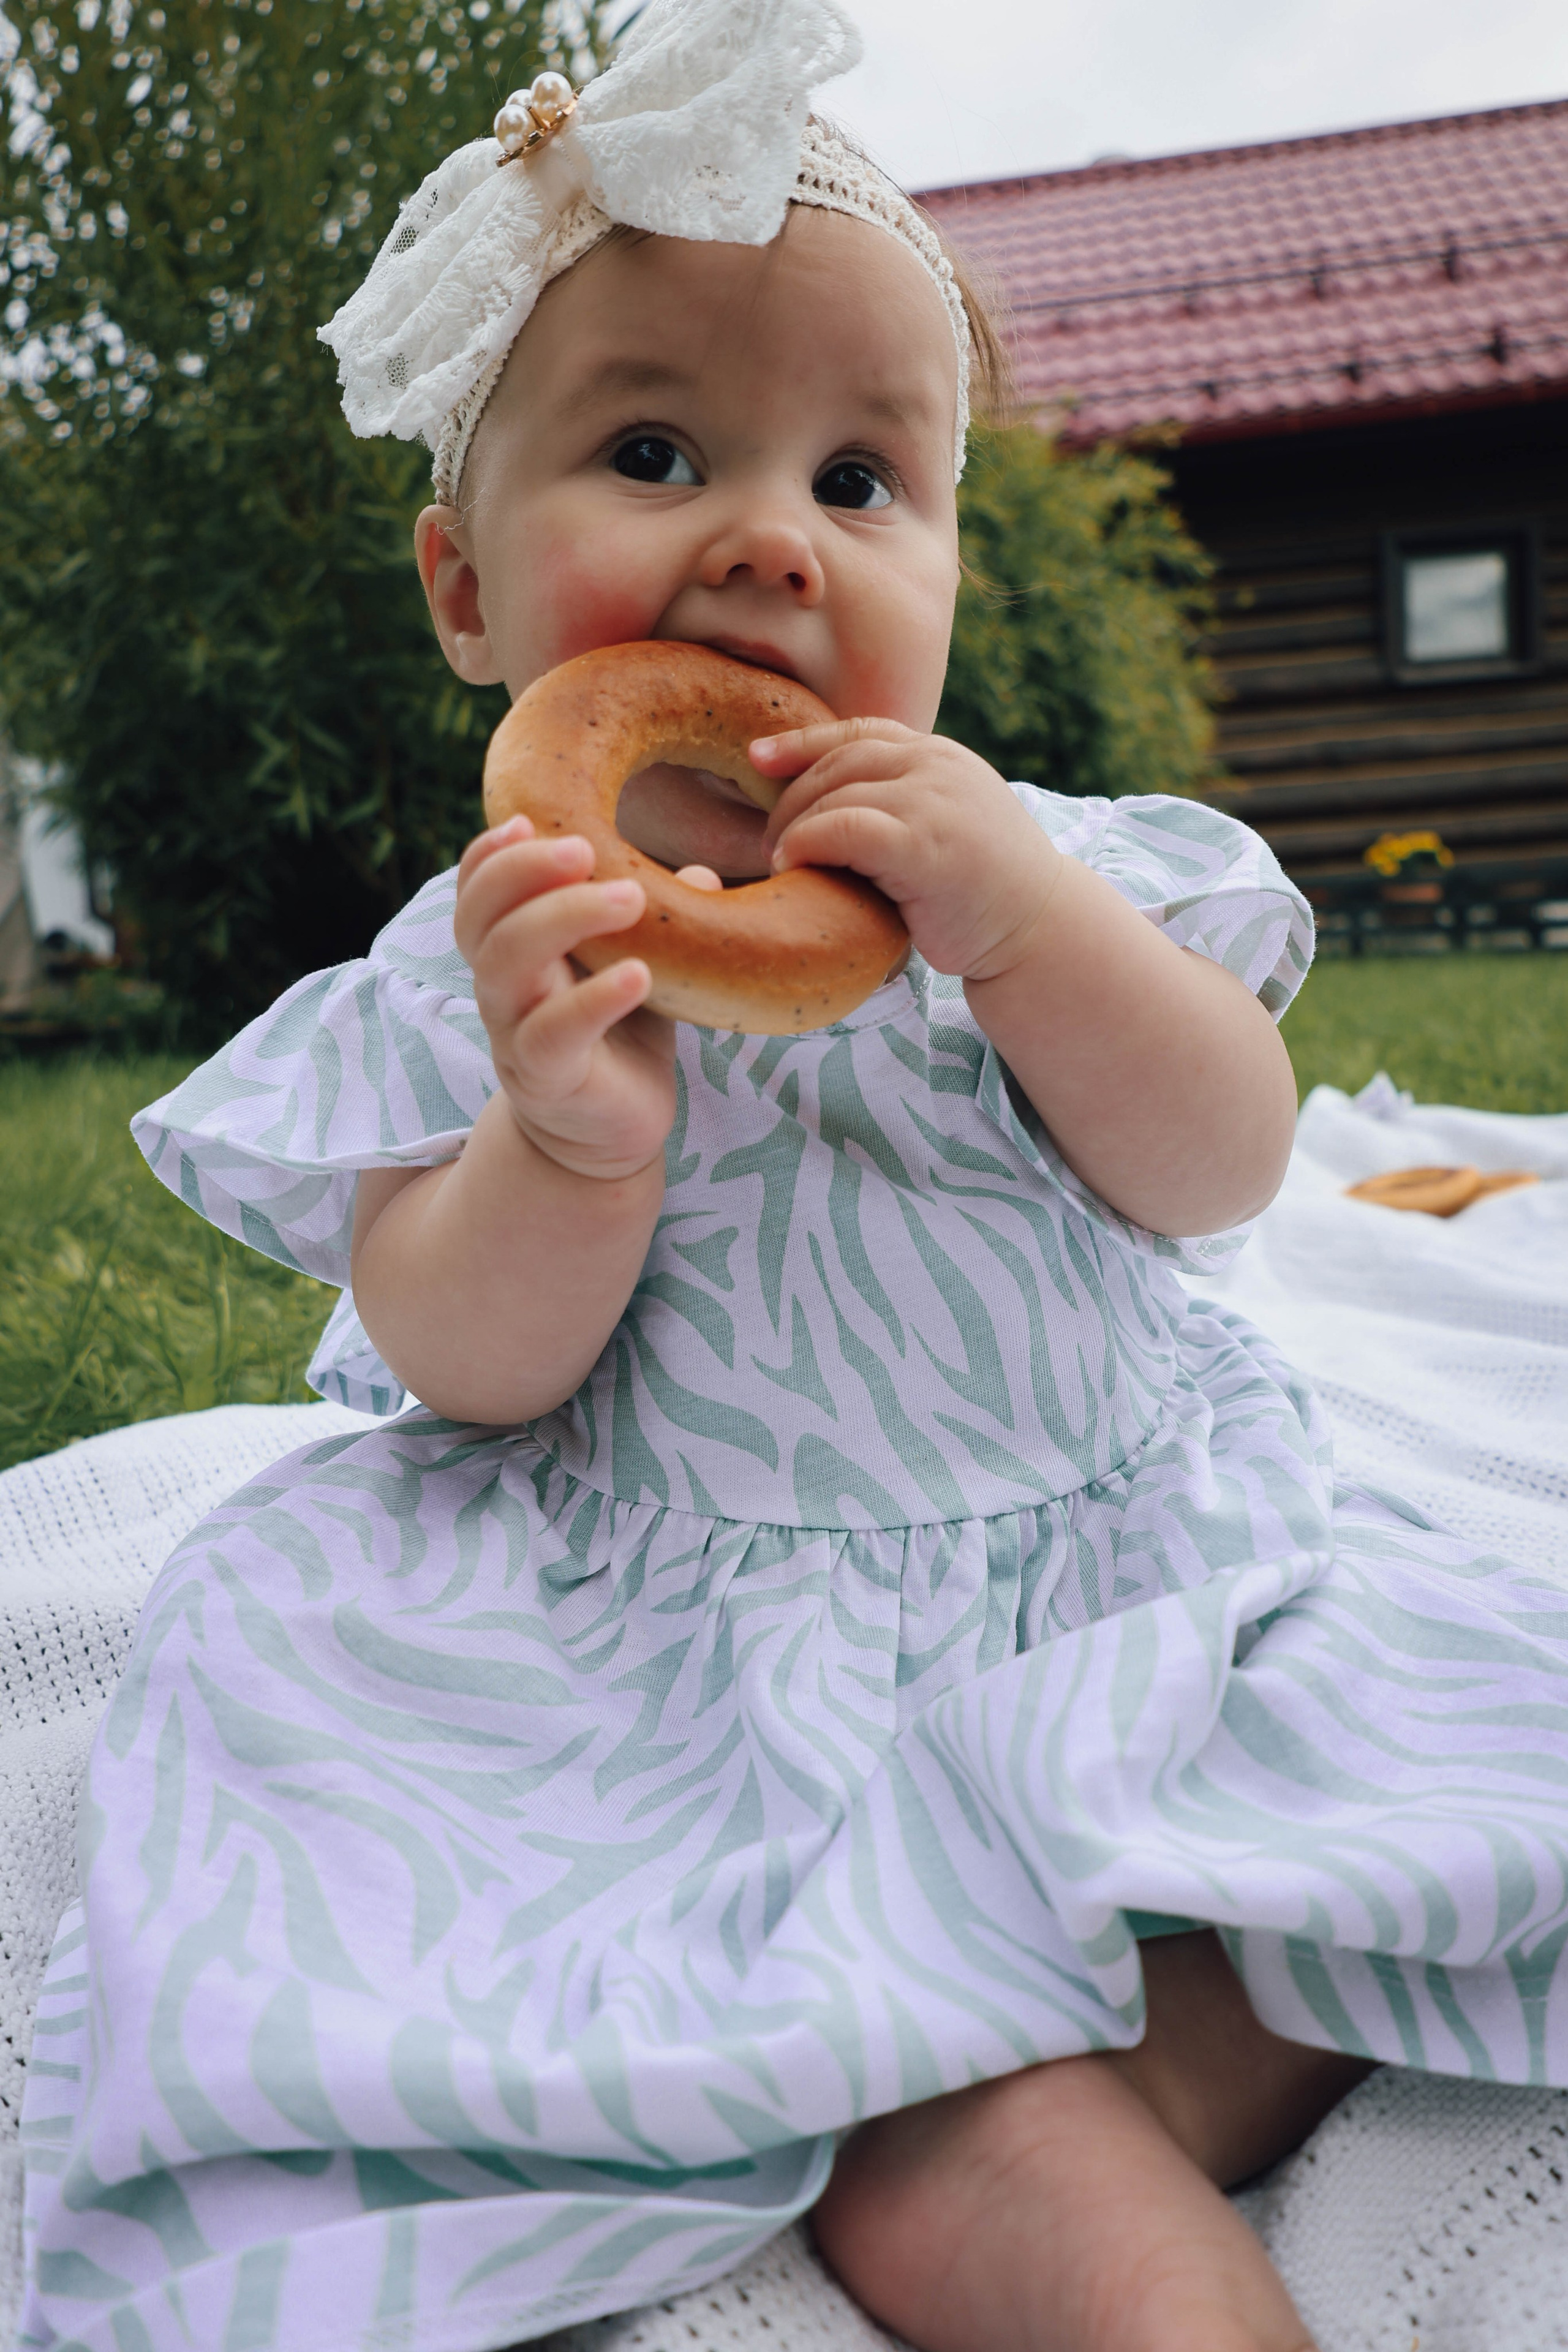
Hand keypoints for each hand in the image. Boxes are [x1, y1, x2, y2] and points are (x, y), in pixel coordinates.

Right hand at [454, 816, 675, 1181]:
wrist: (613, 1132)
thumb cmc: (620, 1035)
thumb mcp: (639, 963)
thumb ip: (658, 919)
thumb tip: (700, 871)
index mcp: (512, 950)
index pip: (476, 891)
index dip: (489, 855)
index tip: (530, 821)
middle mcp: (501, 987)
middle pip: (482, 919)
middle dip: (524, 873)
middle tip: (587, 849)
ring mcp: (515, 1033)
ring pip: (506, 965)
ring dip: (563, 918)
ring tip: (629, 898)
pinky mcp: (546, 1077)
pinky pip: (553, 1033)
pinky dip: (593, 1000)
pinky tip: (638, 974)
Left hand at [752, 720, 1061, 980]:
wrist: (1039, 930)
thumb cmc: (984, 893)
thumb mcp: (947, 825)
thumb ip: (904, 802)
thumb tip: (830, 806)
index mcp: (941, 757)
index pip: (861, 731)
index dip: (802, 741)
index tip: (757, 757)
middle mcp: (938, 766)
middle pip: (839, 762)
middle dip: (791, 799)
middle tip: (767, 841)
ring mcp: (933, 801)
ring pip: (836, 794)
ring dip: (794, 827)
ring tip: (778, 860)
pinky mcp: (924, 845)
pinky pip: (845, 828)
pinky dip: (808, 843)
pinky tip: (793, 865)